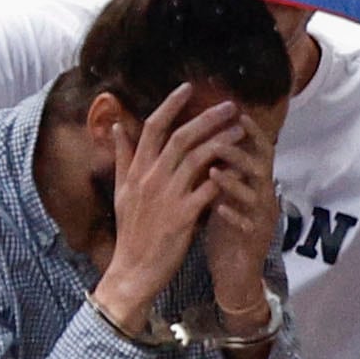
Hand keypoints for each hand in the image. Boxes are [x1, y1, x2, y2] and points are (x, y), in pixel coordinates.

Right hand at [89, 87, 247, 337]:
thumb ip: (122, 157)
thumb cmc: (130, 232)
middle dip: (207, 117)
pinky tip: (240, 167)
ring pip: (197, 158)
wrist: (132, 270)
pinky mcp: (183, 216)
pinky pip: (207, 189)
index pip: (153, 127)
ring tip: (241, 131)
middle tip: (230, 105)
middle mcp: (151, 178)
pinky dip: (223, 176)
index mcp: (137, 170)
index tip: (188, 88)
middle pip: (181, 136)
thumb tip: (118, 126)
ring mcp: (167, 196)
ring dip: (221, 141)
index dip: (171, 104)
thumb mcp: (121, 191)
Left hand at [202, 120, 279, 323]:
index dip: (249, 131)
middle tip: (220, 138)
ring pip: (256, 193)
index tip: (233, 112)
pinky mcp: (254, 241)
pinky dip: (232, 214)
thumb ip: (219, 170)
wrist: (235, 274)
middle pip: (261, 166)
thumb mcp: (222, 195)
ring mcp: (261, 219)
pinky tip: (217, 207)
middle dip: (241, 150)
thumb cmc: (226, 231)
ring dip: (235, 180)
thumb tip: (204, 140)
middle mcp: (264, 197)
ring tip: (214, 168)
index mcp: (255, 184)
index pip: (258, 150)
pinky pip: (247, 224)